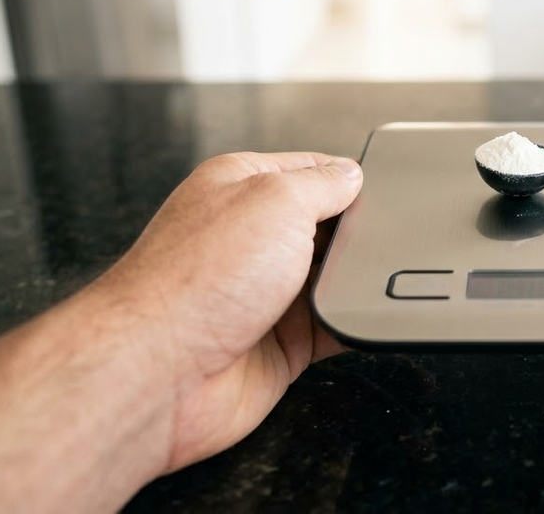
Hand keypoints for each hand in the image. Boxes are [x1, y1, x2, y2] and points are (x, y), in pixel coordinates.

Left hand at [94, 152, 362, 471]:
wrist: (161, 373)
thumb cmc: (194, 281)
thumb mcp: (275, 200)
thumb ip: (322, 183)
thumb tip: (351, 175)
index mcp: (239, 186)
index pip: (310, 170)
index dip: (348, 178)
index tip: (382, 187)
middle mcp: (249, 238)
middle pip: (326, 227)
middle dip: (354, 235)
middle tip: (379, 239)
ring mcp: (264, 293)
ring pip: (333, 280)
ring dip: (351, 283)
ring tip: (363, 283)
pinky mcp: (278, 344)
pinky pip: (333, 328)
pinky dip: (352, 325)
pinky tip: (361, 320)